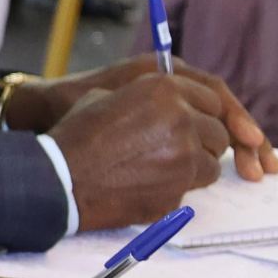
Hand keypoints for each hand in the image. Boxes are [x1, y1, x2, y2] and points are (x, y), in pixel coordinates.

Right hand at [33, 64, 277, 229]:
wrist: (59, 176)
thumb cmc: (77, 135)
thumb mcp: (108, 97)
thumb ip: (148, 98)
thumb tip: (170, 106)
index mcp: (165, 89)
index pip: (212, 99)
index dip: (207, 113)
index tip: (204, 123)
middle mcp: (181, 118)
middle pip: (218, 132)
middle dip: (205, 142)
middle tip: (182, 149)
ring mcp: (184, 156)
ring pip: (212, 163)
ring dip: (196, 166)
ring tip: (164, 168)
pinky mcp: (179, 187)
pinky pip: (193, 188)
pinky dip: (179, 187)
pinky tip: (151, 184)